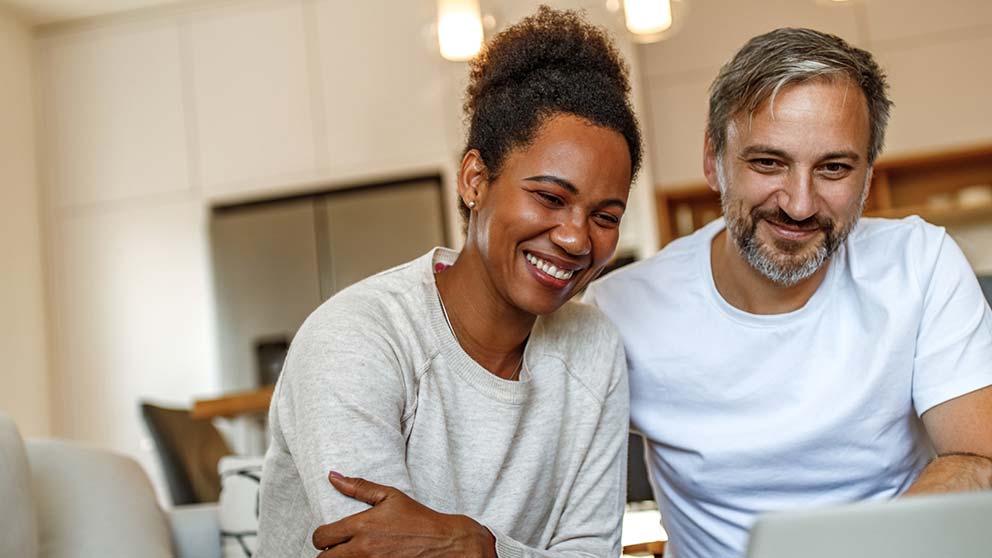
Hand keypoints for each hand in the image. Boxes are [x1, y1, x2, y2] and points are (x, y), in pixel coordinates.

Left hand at [312, 471, 496, 557]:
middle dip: (327, 554)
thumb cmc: (418, 519)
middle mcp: (364, 549)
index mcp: (362, 526)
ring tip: (351, 554)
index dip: (321, 537)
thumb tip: (332, 476)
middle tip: (338, 549)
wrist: (444, 542)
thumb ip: (359, 487)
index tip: (330, 536)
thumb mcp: (390, 496)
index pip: (321, 537)